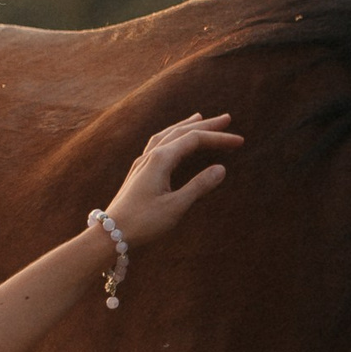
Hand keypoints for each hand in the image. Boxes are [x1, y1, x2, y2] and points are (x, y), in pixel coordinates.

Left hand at [105, 111, 241, 251]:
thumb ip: (199, 186)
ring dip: (186, 125)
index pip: (195, 140)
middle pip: (181, 132)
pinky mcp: (139, 171)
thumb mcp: (176, 207)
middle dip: (206, 125)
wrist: (111, 233)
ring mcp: (143, 162)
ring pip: (167, 135)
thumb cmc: (143, 222)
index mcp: (161, 160)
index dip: (218, 138)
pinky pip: (158, 144)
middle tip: (227, 118)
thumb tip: (221, 169)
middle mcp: (151, 155)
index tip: (239, 141)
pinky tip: (173, 140)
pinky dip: (171, 135)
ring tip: (199, 118)